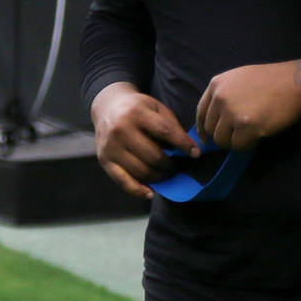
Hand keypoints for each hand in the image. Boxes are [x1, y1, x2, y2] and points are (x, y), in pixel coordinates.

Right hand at [90, 82, 199, 199]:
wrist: (107, 107)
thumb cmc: (137, 109)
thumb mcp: (155, 107)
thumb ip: (171, 126)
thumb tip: (189, 150)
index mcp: (136, 112)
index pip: (165, 131)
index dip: (183, 144)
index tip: (196, 154)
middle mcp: (121, 129)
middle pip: (154, 156)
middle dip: (171, 165)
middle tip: (177, 166)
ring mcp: (111, 147)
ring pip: (141, 171)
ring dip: (159, 177)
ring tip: (166, 173)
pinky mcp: (105, 161)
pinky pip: (123, 182)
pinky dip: (139, 191)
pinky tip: (151, 193)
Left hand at [196, 54, 300, 150]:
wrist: (294, 83)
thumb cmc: (270, 80)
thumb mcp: (238, 78)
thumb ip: (223, 94)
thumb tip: (213, 119)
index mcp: (216, 84)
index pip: (200, 112)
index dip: (203, 129)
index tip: (206, 138)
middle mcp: (220, 97)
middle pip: (211, 129)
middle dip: (223, 136)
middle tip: (239, 134)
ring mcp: (233, 112)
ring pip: (222, 140)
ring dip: (235, 142)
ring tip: (251, 133)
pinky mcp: (247, 126)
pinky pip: (238, 146)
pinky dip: (247, 145)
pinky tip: (258, 134)